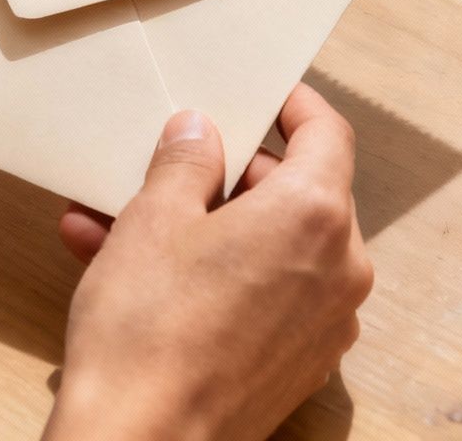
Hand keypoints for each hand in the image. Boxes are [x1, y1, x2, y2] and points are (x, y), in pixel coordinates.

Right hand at [44, 86, 372, 440]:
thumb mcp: (153, 219)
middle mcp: (339, 270)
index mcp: (314, 216)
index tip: (268, 96)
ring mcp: (324, 325)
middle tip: (174, 164)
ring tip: (121, 221)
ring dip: (207, 228)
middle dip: (232, 175)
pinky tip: (138, 272)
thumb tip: (199, 133)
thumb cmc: (148, 334)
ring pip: (272, 248)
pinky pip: (263, 296)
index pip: (327, 133)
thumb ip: (185, 163)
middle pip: (299, 192)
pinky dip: (215, 276)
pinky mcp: (298, 365)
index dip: (294, 106)